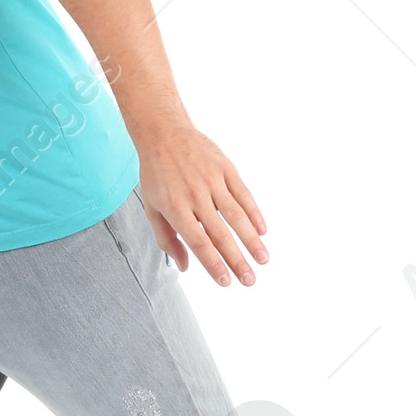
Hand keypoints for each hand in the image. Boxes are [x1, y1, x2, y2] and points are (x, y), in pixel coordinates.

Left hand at [135, 120, 266, 286]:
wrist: (164, 133)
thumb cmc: (156, 174)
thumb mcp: (152, 207)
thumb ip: (167, 239)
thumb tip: (184, 267)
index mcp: (175, 207)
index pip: (198, 241)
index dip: (213, 263)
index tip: (226, 282)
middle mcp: (195, 195)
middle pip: (220, 233)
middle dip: (237, 260)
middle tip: (250, 280)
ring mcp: (212, 180)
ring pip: (236, 215)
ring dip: (251, 240)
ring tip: (263, 259)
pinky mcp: (225, 168)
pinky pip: (243, 193)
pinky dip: (254, 212)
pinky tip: (262, 230)